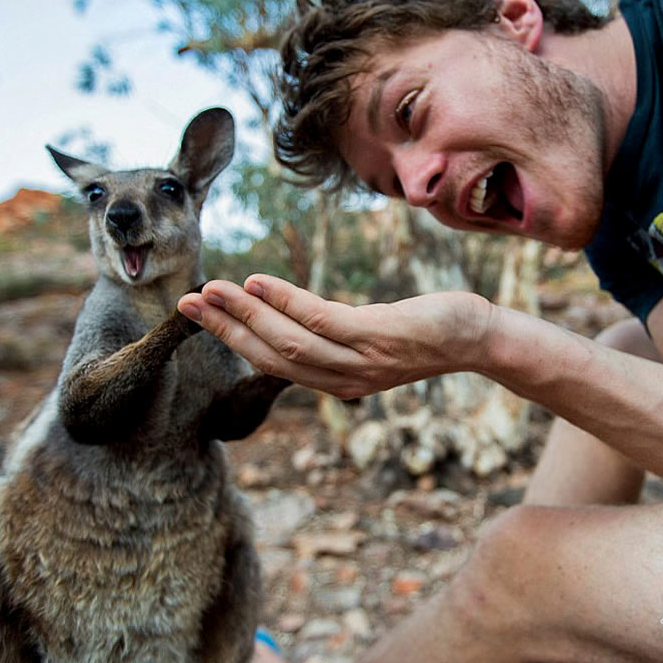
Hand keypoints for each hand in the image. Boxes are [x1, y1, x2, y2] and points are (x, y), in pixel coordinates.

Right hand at [177, 274, 491, 398]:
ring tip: (211, 291)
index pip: (272, 363)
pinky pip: (321, 321)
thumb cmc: (422, 332)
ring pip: (289, 341)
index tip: (199, 315)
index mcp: (335, 380)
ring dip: (245, 316)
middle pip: (270, 356)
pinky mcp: (378, 338)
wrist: (476, 338)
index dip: (232, 340)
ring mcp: (359, 362)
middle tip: (185, 303)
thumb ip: (331, 336)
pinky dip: (284, 302)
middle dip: (225, 330)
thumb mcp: (369, 339)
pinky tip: (258, 282)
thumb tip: (293, 317)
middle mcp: (342, 380)